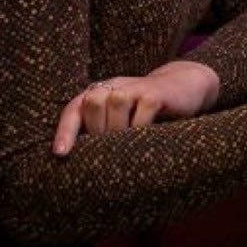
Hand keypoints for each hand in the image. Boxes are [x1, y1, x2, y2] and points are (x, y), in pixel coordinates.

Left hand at [53, 59, 219, 155]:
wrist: (185, 86)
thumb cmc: (148, 109)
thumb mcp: (123, 116)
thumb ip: (104, 127)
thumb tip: (79, 160)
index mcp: (101, 92)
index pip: (74, 109)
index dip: (65, 131)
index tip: (60, 154)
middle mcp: (115, 85)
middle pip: (92, 102)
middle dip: (96, 130)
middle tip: (108, 150)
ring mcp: (136, 87)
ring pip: (115, 103)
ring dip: (118, 129)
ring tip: (125, 146)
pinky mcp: (156, 94)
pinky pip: (142, 111)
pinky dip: (141, 128)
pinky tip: (145, 138)